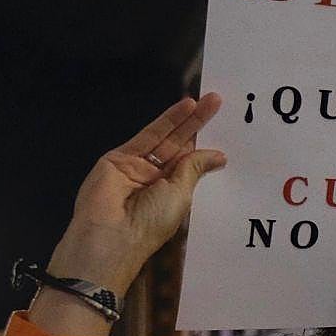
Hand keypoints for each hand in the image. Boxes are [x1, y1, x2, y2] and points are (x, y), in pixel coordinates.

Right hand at [51, 94, 228, 291]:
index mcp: (170, 194)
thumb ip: (193, 169)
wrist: (110, 235)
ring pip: (165, 137)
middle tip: (218, 102)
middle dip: (198, 125)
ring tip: (210, 101)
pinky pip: (148, 135)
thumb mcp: (179, 194)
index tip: (225, 133)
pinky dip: (167, 120)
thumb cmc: (151, 222)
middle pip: (179, 146)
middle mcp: (153, 178)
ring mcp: (135, 166)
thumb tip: (218, 155)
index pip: (189, 165)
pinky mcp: (119, 157)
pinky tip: (186, 106)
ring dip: (187, 119)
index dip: (204, 148)